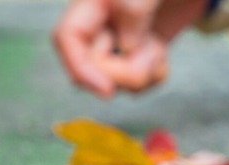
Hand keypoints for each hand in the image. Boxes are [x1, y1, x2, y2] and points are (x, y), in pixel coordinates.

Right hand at [53, 0, 208, 97]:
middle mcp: (97, 26)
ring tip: (158, 42)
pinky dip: (155, 73)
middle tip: (154, 49)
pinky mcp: (134, 59)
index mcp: (91, 3)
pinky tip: (161, 52)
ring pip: (117, 82)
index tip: (108, 91)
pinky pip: (138, 84)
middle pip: (94, 70)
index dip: (81, 68)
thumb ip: (134, 8)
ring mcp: (116, 45)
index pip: (67, 37)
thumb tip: (125, 46)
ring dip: (146, 70)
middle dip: (127, 71)